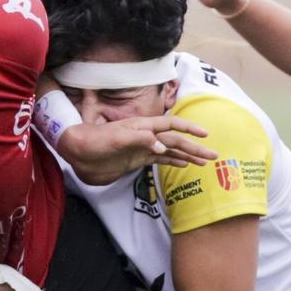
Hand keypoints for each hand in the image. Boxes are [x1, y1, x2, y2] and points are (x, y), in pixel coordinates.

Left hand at [60, 115, 212, 184]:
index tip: (205, 134)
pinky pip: (159, 161)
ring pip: (170, 151)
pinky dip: (172, 163)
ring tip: (204, 162)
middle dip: (195, 147)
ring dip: (187, 156)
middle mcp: (145, 137)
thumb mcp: (115, 139)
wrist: (76, 152)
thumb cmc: (93, 141)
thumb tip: (162, 148)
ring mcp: (141, 149)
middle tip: (213, 155)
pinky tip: (183, 165)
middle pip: (176, 140)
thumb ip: (140, 140)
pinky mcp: (135, 160)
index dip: (189, 128)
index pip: (171, 125)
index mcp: (143, 127)